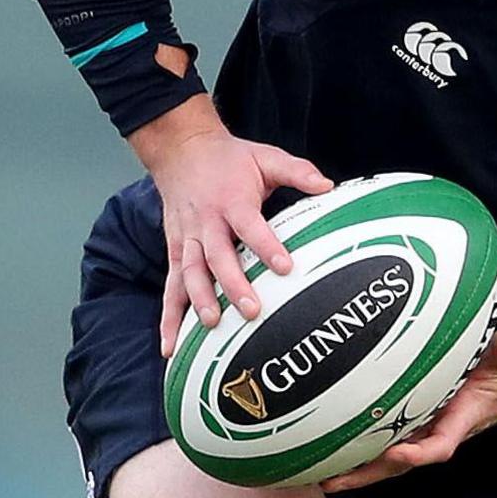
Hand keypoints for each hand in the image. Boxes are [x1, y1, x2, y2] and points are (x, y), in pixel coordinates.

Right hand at [129, 94, 333, 357]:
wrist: (181, 151)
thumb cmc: (231, 159)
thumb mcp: (266, 157)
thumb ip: (297, 171)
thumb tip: (328, 185)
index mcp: (232, 200)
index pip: (251, 226)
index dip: (266, 246)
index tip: (285, 266)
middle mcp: (206, 223)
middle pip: (217, 257)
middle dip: (233, 284)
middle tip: (251, 310)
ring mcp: (187, 239)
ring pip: (190, 273)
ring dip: (199, 300)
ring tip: (212, 325)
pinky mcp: (174, 252)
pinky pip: (170, 287)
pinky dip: (168, 318)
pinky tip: (170, 346)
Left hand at [320, 330, 496, 493]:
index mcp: (464, 418)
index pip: (441, 444)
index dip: (419, 452)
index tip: (397, 453)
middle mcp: (438, 428)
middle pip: (402, 460)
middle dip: (370, 472)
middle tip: (335, 479)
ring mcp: (423, 425)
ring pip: (388, 453)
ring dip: (358, 467)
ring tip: (323, 474)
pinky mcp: (413, 417)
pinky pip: (385, 436)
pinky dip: (361, 446)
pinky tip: (332, 448)